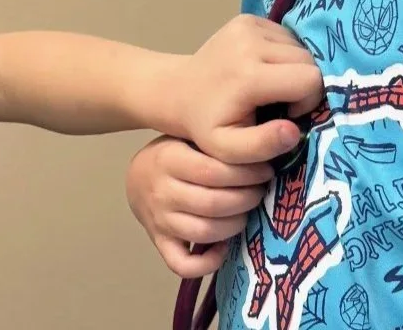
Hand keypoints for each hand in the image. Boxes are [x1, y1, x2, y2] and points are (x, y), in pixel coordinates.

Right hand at [127, 135, 272, 276]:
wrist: (138, 178)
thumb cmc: (173, 155)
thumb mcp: (188, 138)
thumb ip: (216, 145)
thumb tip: (259, 151)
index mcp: (168, 159)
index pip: (213, 171)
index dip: (246, 174)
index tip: (265, 172)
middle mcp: (162, 192)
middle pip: (212, 204)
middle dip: (246, 199)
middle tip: (260, 192)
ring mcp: (159, 221)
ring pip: (204, 232)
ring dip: (235, 225)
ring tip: (246, 213)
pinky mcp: (160, 243)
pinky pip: (183, 264)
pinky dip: (208, 262)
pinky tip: (224, 246)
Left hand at [171, 15, 322, 163]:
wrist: (178, 90)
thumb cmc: (206, 124)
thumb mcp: (228, 148)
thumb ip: (263, 146)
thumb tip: (294, 131)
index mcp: (249, 76)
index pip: (310, 79)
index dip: (308, 100)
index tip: (289, 114)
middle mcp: (250, 43)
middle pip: (308, 60)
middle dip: (304, 85)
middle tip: (282, 103)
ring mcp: (248, 26)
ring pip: (299, 47)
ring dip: (294, 70)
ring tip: (271, 87)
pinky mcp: (248, 19)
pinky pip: (286, 36)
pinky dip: (284, 55)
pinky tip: (265, 70)